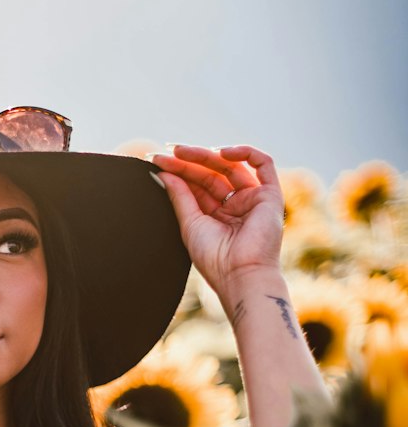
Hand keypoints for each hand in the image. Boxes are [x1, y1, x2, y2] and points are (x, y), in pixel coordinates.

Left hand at [151, 143, 285, 301]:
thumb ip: (180, 196)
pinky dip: (245, 152)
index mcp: (217, 214)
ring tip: (180, 151)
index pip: (197, 184)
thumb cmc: (214, 259)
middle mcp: (236, 204)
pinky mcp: (270, 195)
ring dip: (206, 155)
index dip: (178, 170)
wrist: (240, 275)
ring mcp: (253, 198)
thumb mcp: (190, 223)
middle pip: (211, 173)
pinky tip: (221, 152)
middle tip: (165, 151)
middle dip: (188, 161)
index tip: (155, 161)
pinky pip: (263, 164)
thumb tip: (163, 172)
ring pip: (230, 166)